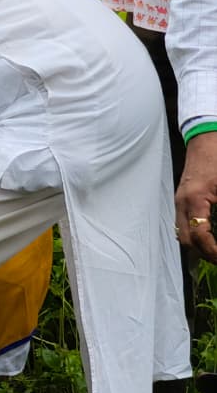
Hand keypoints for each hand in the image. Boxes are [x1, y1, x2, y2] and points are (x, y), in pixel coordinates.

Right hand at [176, 133, 216, 261]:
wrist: (205, 138)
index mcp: (195, 200)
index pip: (199, 236)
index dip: (213, 252)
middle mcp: (182, 202)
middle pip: (186, 239)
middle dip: (204, 253)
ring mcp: (179, 200)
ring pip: (181, 233)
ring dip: (197, 246)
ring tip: (214, 251)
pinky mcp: (182, 197)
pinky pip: (182, 223)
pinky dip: (193, 235)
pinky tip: (208, 237)